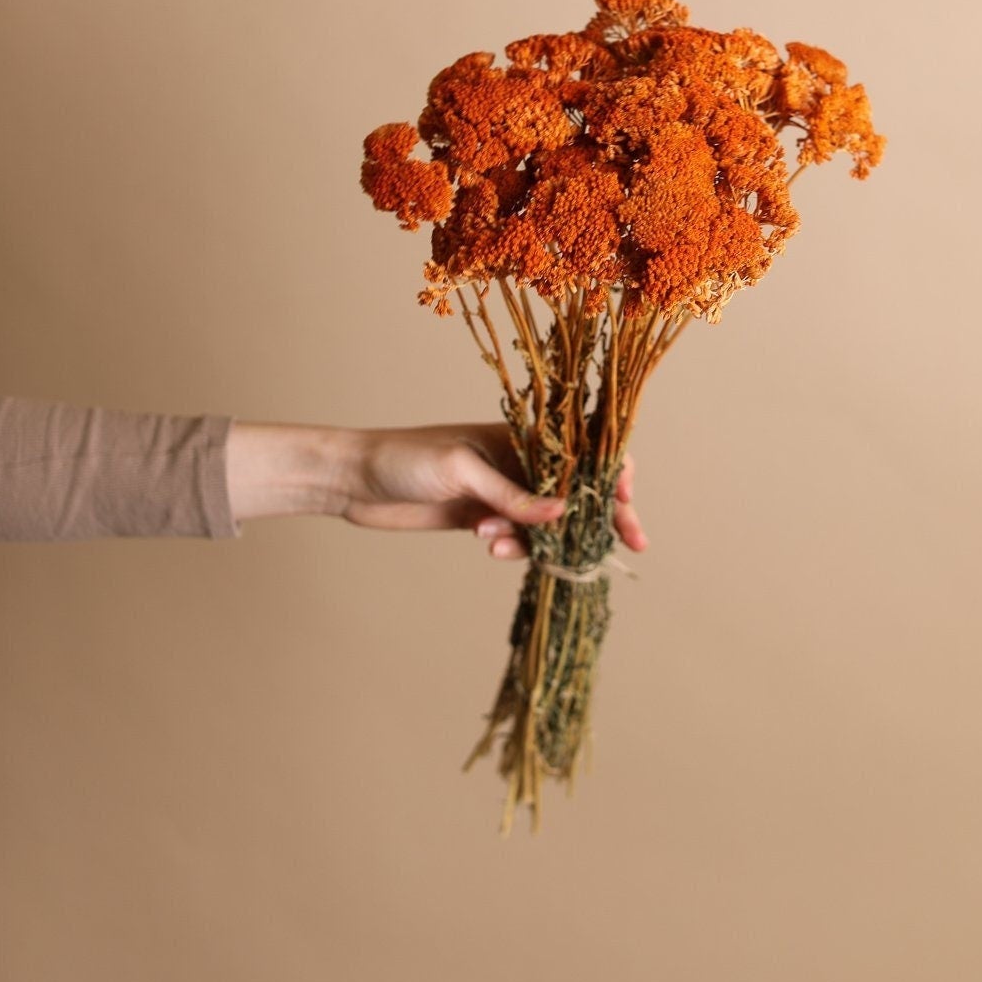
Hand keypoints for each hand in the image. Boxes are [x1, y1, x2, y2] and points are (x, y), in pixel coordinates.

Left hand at [344, 423, 648, 562]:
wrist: (354, 479)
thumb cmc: (404, 457)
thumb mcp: (461, 470)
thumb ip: (512, 494)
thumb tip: (564, 512)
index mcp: (519, 434)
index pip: (583, 450)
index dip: (612, 474)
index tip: (627, 504)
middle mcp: (517, 461)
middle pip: (576, 489)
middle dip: (600, 517)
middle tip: (627, 546)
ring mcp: (501, 492)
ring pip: (546, 521)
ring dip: (537, 538)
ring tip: (495, 541)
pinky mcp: (482, 518)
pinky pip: (517, 537)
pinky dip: (513, 547)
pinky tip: (488, 545)